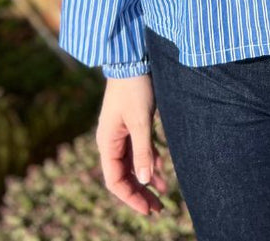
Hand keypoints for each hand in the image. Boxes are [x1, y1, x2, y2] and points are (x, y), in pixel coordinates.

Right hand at [96, 74, 167, 215]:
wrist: (133, 59)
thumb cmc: (134, 88)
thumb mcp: (140, 121)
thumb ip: (143, 151)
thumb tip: (145, 182)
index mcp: (107, 142)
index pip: (115, 180)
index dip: (131, 197)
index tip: (148, 210)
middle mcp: (111, 141)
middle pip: (124, 175)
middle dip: (139, 194)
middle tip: (158, 209)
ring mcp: (121, 133)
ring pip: (132, 164)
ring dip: (145, 181)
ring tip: (161, 197)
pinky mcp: (132, 124)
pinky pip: (138, 151)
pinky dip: (149, 162)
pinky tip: (161, 174)